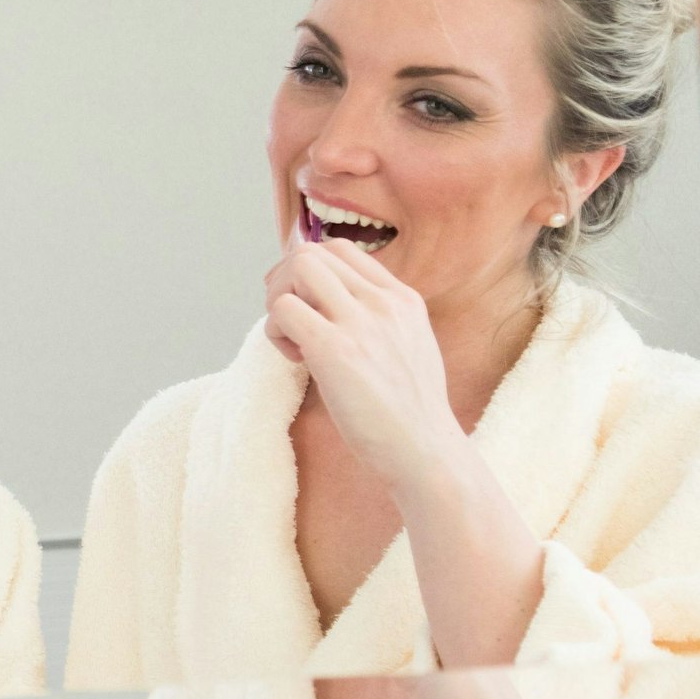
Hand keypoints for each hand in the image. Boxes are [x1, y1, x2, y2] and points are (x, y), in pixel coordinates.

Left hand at [264, 239, 466, 487]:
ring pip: (297, 269)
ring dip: (278, 302)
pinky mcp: (334, 350)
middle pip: (312, 253)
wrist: (424, 448)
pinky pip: (283, 310)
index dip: (308, 273)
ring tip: (293, 340)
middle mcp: (383, 302)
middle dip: (285, 283)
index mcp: (402, 298)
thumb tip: (329, 303)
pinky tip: (296, 359)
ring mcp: (360, 323)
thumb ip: (377, 318)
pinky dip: (275, 330)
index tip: (307, 307)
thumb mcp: (407, 344)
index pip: (341, 250)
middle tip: (290, 323)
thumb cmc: (408, 408)